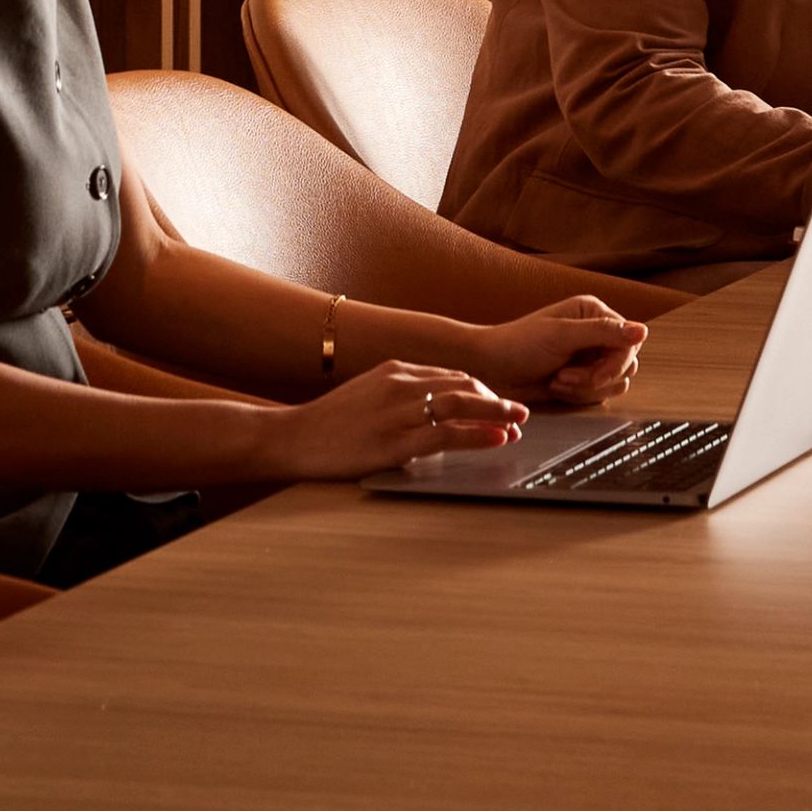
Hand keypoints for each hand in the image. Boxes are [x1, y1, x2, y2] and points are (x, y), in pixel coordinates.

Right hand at [263, 359, 526, 485]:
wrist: (292, 438)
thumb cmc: (326, 425)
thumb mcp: (365, 397)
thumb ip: (397, 398)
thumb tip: (429, 414)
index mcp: (394, 370)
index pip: (450, 374)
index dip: (480, 389)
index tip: (498, 401)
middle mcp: (400, 384)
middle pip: (463, 384)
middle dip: (495, 398)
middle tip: (519, 411)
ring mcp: (399, 411)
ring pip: (461, 404)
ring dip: (496, 412)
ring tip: (519, 421)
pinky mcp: (396, 440)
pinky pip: (448, 434)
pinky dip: (478, 434)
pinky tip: (497, 438)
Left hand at [471, 297, 647, 410]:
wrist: (490, 369)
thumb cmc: (518, 345)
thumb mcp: (561, 336)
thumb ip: (602, 332)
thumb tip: (642, 330)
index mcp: (594, 313)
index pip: (630, 341)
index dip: (616, 363)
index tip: (596, 376)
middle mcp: (596, 333)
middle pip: (626, 365)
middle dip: (595, 378)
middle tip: (564, 376)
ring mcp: (590, 358)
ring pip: (615, 384)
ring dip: (584, 388)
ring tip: (557, 379)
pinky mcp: (582, 379)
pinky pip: (599, 395)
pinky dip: (578, 396)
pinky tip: (554, 386)